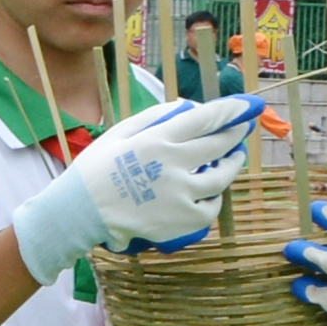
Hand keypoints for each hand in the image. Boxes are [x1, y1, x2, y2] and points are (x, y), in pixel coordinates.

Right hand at [11, 95, 260, 280]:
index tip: (246, 105)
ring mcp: (182, 194)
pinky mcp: (183, 220)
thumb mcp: (119, 132)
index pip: (205, 118)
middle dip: (235, 134)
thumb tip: (186, 107)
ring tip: (234, 157)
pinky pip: (211, 207)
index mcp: (158, 139)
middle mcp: (175, 165)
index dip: (230, 110)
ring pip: (222, 177)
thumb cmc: (95, 170)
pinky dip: (214, 198)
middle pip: (219, 144)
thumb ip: (154, 116)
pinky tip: (212, 191)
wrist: (80, 213)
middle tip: (243, 129)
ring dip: (232, 164)